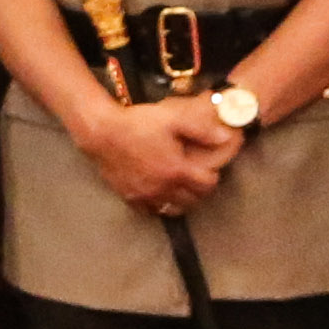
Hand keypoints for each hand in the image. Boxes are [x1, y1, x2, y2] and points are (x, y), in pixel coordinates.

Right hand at [81, 94, 239, 216]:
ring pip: (173, 209)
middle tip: (195, 178)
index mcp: (178, 170)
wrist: (101, 132)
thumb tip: (227, 138)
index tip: (207, 168)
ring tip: (179, 188)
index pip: (207, 184)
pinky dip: (158, 205)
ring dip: (181, 201)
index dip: (211, 177)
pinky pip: (150, 210)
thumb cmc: (137, 123)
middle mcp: (164, 188)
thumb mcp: (172, 118)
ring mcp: (146, 195)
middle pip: (193, 200)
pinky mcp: (130, 197)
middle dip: (198, 191)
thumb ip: (202, 129)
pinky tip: (157, 193)